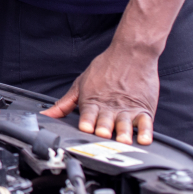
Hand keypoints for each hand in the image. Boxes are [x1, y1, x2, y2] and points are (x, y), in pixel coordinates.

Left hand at [41, 43, 158, 144]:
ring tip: (123, 140)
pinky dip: (146, 132)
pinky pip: (146, 123)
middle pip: (106, 121)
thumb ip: (64, 104)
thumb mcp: (80, 84)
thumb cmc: (105, 68)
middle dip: (103, 128)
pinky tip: (144, 140)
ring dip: (123, 133)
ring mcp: (128, 109)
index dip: (86, 122)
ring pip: (125, 124)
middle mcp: (110, 107)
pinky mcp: (144, 109)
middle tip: (102, 134)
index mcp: (93, 101)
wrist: (131, 53)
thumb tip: (46, 115)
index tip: (85, 128)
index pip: (88, 114)